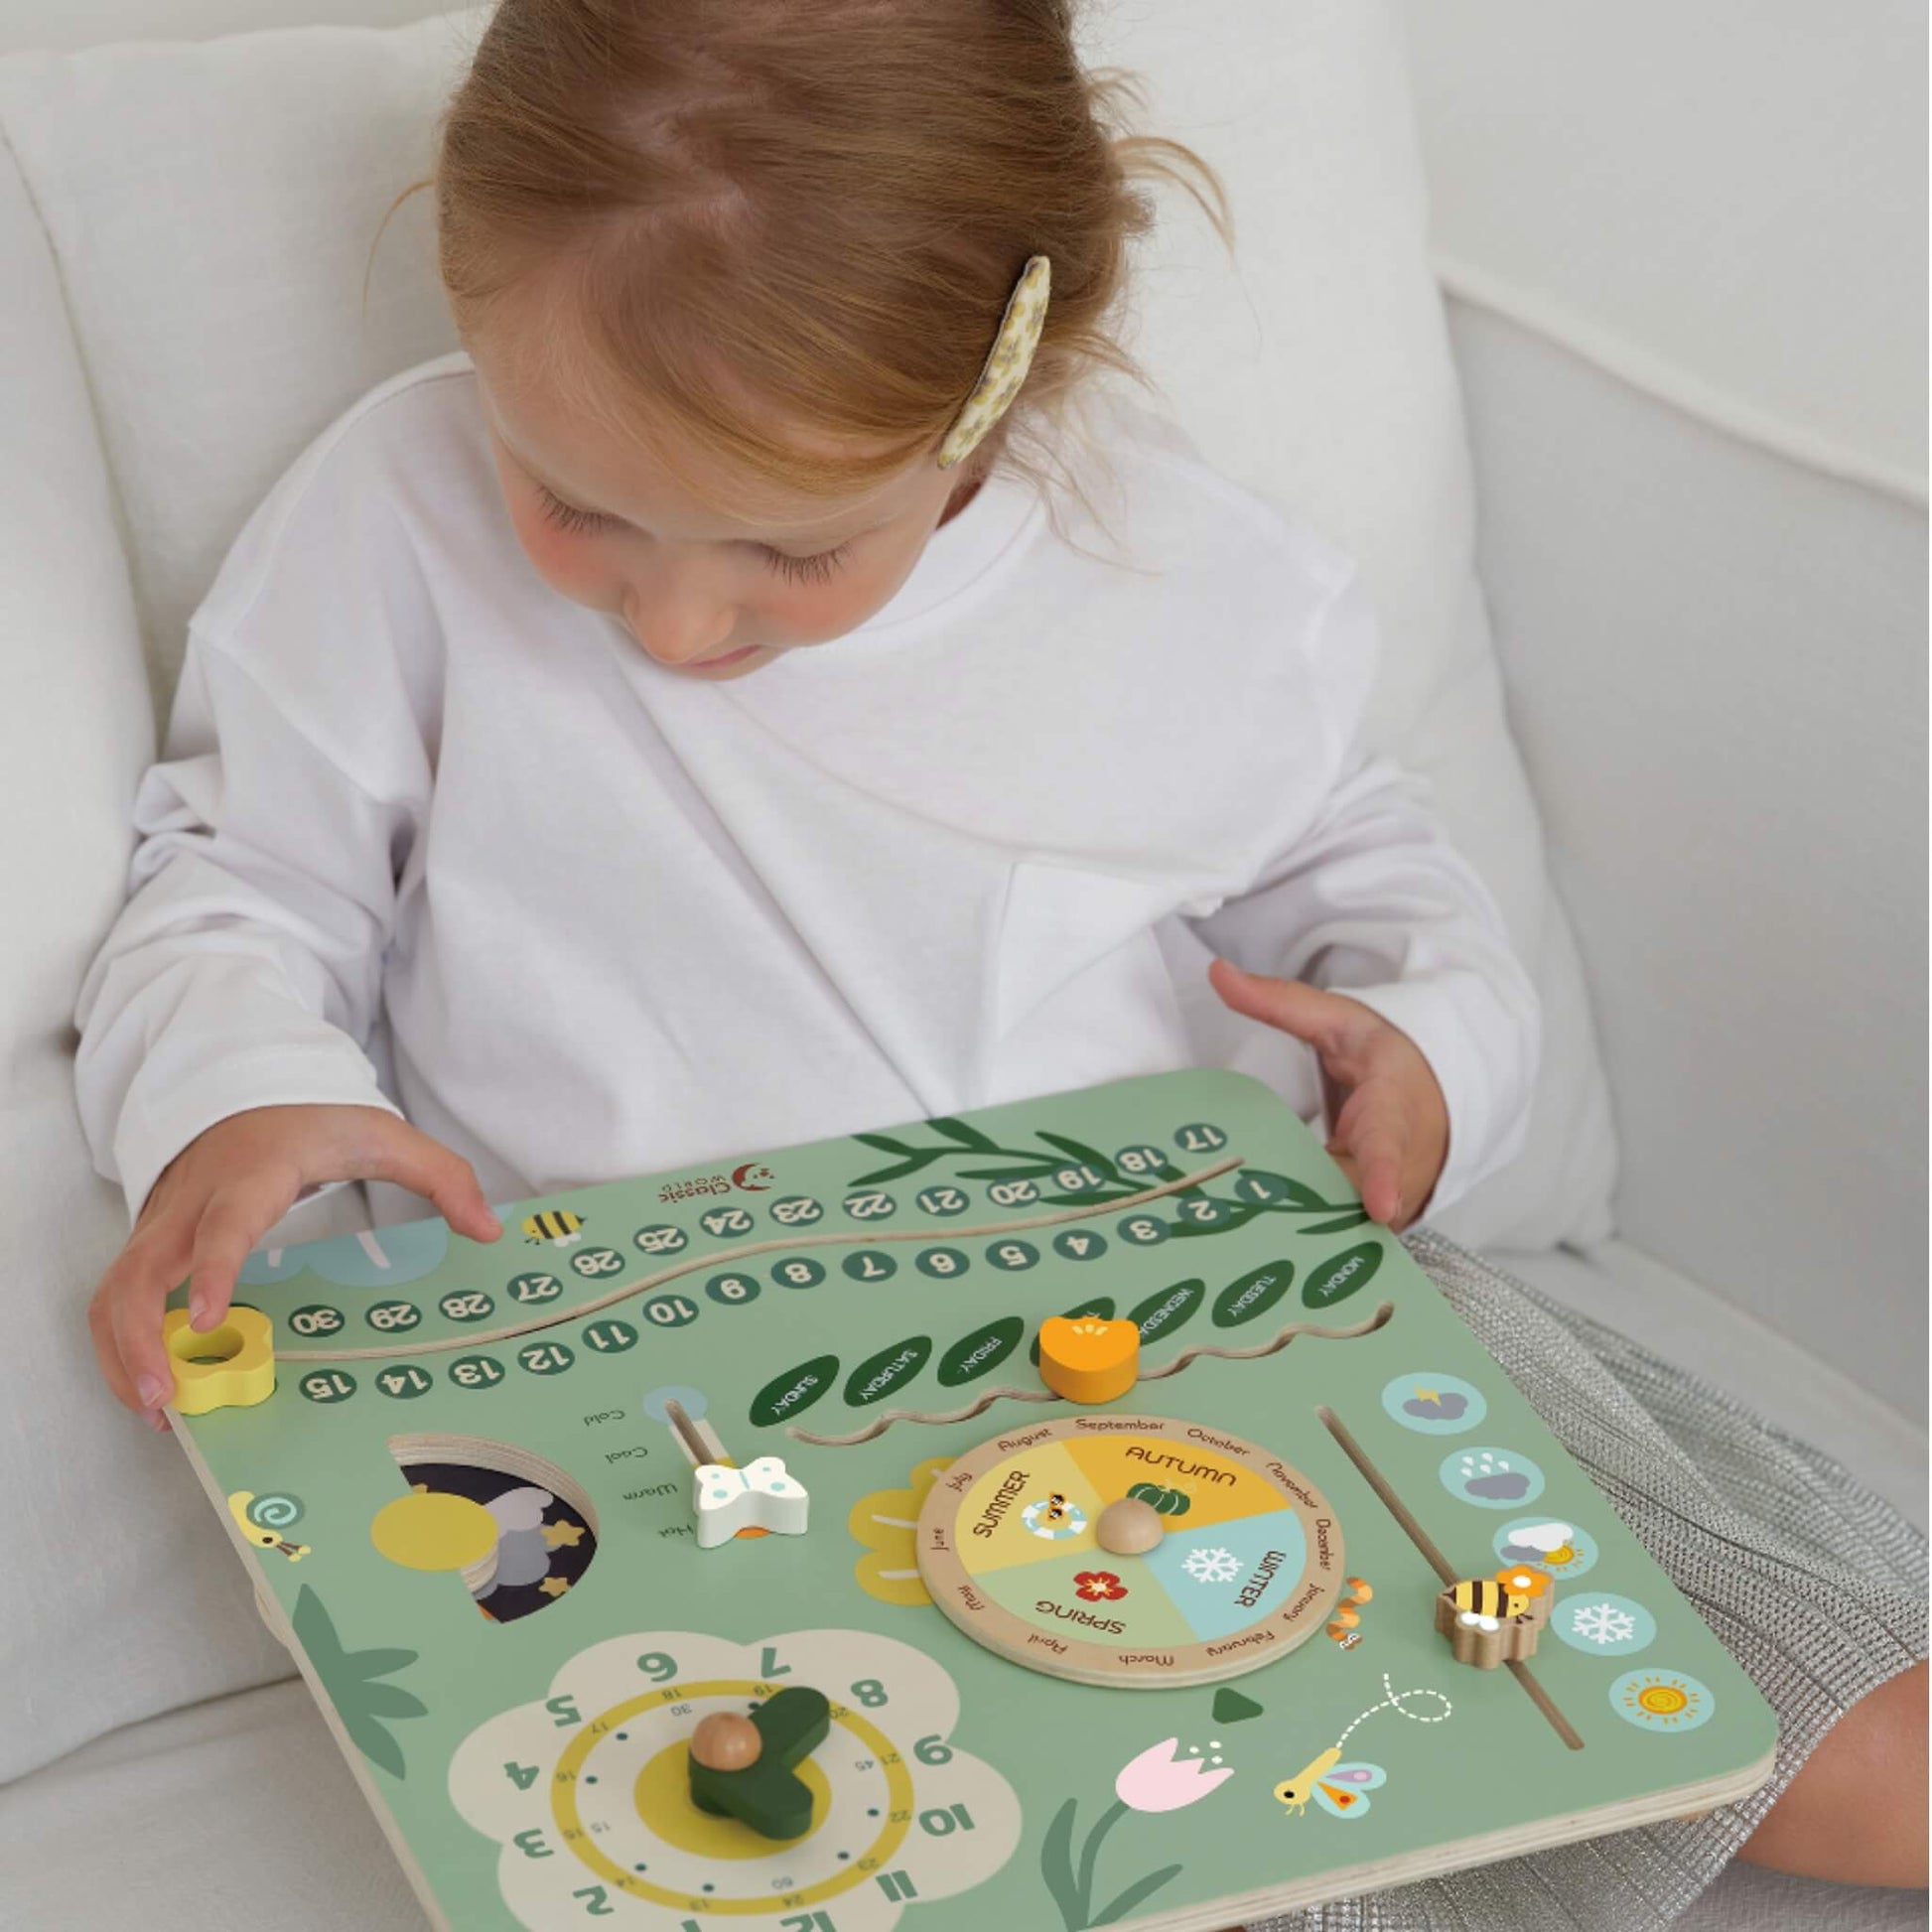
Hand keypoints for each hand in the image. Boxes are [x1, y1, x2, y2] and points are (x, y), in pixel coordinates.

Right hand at [87, 1104, 501, 1430]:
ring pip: (115, 1291)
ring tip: (157, 1410)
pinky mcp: (147, 1242)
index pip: (226, 1226)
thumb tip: (488, 1229)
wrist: (244, 1086)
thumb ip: (441, 1176)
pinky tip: (152, 1385)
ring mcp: (161, 1224)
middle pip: (144, 1272)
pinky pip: (116, 1297)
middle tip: (168, 1399)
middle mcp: (192, 1204)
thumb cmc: (311, 1117)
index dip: (216, 1272)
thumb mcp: (383, 1134)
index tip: (211, 1321)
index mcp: (251, 1177)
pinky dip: (119, 1344)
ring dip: (121, 1353)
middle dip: (142, 1339)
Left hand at [1208, 960, 1448, 1230]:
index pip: (1388, 1145)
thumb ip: (1279, 1002)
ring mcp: (1393, 1207)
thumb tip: (1217, 972)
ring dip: (1290, 1234)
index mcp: (1394, 1113)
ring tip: (1239, 1235)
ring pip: (1336, 1229)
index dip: (1383, 1177)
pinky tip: (1252, 1244)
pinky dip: (1297, 1240)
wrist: (1439, 1099)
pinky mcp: (1376, 1228)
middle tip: (1240, 1220)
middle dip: (1298, 1212)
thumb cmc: (1387, 1060)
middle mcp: (1400, 1171)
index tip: (1381, 1205)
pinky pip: (1334, 1240)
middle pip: (1343, 1201)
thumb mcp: (1340, 1021)